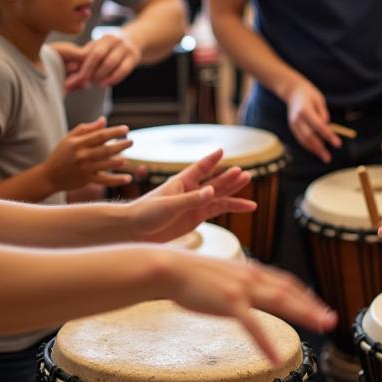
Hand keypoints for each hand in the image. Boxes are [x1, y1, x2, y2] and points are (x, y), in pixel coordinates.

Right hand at [42, 118, 132, 191]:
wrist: (49, 176)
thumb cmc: (61, 154)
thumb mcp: (69, 138)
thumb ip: (87, 129)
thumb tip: (103, 120)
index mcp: (78, 143)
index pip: (100, 135)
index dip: (114, 132)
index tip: (126, 129)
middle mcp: (82, 155)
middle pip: (105, 149)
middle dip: (120, 145)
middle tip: (131, 142)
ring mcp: (85, 168)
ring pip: (106, 164)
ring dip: (118, 162)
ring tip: (126, 159)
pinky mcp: (87, 180)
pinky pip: (104, 180)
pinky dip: (116, 180)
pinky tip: (128, 178)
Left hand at [54, 31, 141, 92]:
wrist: (135, 41)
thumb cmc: (111, 49)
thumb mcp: (99, 49)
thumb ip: (85, 59)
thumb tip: (70, 71)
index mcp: (103, 38)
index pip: (89, 52)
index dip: (82, 66)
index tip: (73, 78)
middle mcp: (114, 41)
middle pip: (98, 56)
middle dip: (89, 71)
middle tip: (83, 82)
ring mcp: (125, 48)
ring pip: (111, 63)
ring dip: (101, 75)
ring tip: (95, 83)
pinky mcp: (134, 57)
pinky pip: (123, 70)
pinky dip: (113, 78)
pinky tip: (106, 84)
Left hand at [129, 149, 256, 242]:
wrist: (134, 231)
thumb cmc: (146, 213)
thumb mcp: (169, 206)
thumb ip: (191, 199)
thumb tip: (212, 192)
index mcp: (180, 182)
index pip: (199, 168)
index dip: (211, 160)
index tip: (221, 151)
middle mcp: (190, 191)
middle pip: (214, 182)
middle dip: (228, 178)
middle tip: (244, 172)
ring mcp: (195, 204)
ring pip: (219, 195)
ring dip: (233, 190)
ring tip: (247, 181)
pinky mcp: (196, 217)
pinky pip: (218, 210)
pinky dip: (232, 208)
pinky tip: (246, 207)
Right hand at [157, 251, 336, 363]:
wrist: (168, 267)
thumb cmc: (190, 275)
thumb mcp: (222, 275)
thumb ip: (237, 282)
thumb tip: (244, 293)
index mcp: (250, 271)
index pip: (285, 282)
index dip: (304, 294)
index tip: (318, 305)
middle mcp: (251, 277)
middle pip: (290, 291)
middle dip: (313, 306)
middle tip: (331, 319)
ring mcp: (242, 289)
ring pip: (281, 302)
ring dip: (304, 314)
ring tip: (321, 327)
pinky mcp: (229, 302)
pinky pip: (253, 326)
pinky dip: (267, 342)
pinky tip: (276, 358)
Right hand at [286, 80, 341, 161]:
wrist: (292, 91)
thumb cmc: (309, 94)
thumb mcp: (319, 100)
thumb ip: (323, 114)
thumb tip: (327, 127)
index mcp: (305, 110)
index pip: (319, 126)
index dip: (328, 136)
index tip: (337, 144)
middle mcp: (297, 118)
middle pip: (309, 136)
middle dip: (320, 148)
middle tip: (329, 157)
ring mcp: (293, 124)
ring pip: (303, 140)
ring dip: (314, 150)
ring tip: (324, 157)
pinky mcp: (292, 127)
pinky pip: (300, 139)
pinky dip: (308, 147)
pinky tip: (316, 151)